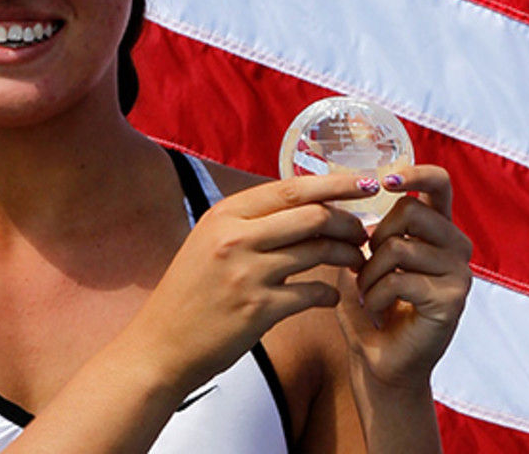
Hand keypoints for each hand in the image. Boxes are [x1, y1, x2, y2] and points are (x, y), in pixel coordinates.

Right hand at [128, 174, 375, 398]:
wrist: (161, 344)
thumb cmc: (189, 294)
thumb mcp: (208, 242)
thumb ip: (249, 222)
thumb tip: (302, 205)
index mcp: (224, 215)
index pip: (291, 189)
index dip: (336, 183)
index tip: (368, 183)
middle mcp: (235, 238)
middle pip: (312, 215)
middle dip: (348, 222)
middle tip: (362, 233)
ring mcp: (247, 273)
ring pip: (318, 252)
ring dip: (346, 256)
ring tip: (354, 262)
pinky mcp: (259, 309)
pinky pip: (312, 294)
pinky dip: (329, 294)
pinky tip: (330, 297)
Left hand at [335, 166, 472, 389]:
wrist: (381, 361)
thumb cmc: (371, 306)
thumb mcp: (365, 258)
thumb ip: (367, 227)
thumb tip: (346, 191)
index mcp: (438, 229)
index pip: (439, 184)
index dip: (414, 174)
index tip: (385, 180)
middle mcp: (457, 245)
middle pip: (410, 210)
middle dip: (374, 238)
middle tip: (366, 268)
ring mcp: (459, 273)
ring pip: (399, 246)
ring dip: (369, 273)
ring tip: (367, 293)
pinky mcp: (451, 299)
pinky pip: (399, 279)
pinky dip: (373, 295)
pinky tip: (373, 309)